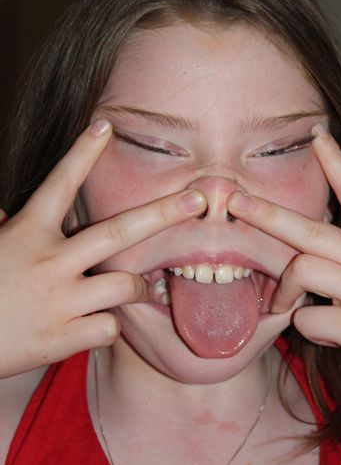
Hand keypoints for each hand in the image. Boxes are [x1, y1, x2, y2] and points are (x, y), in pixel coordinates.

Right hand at [0, 120, 205, 377]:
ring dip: (141, 286)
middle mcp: (49, 261)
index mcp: (28, 232)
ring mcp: (59, 300)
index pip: (59, 183)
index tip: (105, 126)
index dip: (83, 152)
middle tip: (198, 199)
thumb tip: (3, 211)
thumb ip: (3, 226)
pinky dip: (109, 325)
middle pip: (119, 232)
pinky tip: (96, 325)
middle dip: (163, 213)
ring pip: (125, 285)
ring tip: (143, 287)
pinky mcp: (62, 337)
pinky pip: (109, 327)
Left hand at [228, 124, 340, 395]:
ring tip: (283, 306)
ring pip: (304, 269)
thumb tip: (313, 250)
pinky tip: (328, 336)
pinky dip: (307, 329)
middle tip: (235, 203)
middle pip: (311, 229)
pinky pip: (310, 319)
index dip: (336, 162)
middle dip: (266, 214)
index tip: (317, 135)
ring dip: (284, 291)